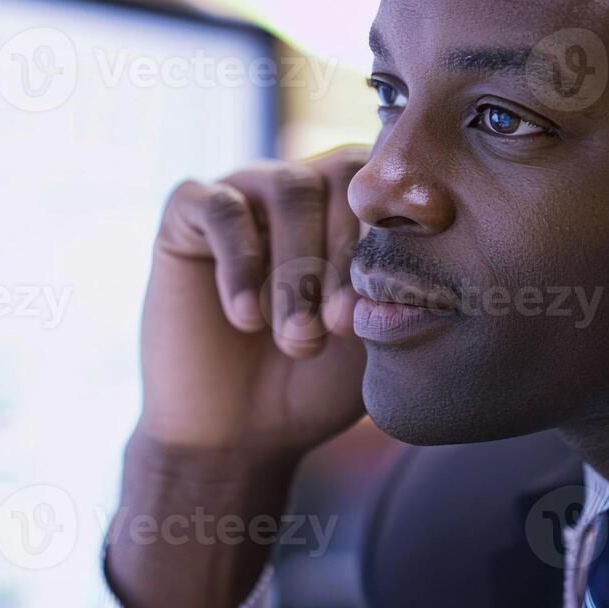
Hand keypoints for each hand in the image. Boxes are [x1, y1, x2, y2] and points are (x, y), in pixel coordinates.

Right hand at [138, 145, 370, 455]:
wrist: (238, 433)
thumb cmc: (314, 383)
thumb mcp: (373, 337)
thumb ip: (400, 287)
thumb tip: (423, 256)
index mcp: (351, 208)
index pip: (388, 183)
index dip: (395, 236)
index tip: (394, 299)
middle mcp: (299, 188)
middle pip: (341, 174)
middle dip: (347, 255)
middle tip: (339, 326)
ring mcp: (243, 194)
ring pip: (287, 187)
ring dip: (299, 268)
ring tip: (296, 336)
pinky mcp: (185, 215)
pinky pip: (220, 208)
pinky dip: (242, 264)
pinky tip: (247, 318)